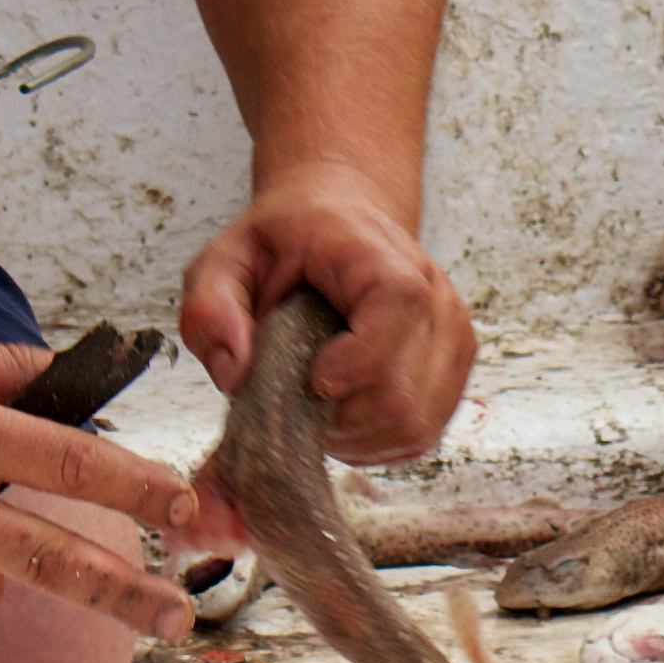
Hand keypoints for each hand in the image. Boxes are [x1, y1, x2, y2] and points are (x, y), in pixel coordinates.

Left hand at [174, 162, 475, 543]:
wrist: (339, 221)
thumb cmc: (284, 243)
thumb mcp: (224, 259)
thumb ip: (211, 307)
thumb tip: (235, 373)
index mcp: (376, 254)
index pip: (399, 307)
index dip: (358, 359)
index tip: (313, 378)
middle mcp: (431, 293)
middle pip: (402, 390)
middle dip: (337, 416)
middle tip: (296, 399)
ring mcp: (451, 334)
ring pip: (414, 422)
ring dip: (355, 435)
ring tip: (319, 406)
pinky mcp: (452, 369)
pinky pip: (422, 432)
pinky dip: (376, 441)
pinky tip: (345, 413)